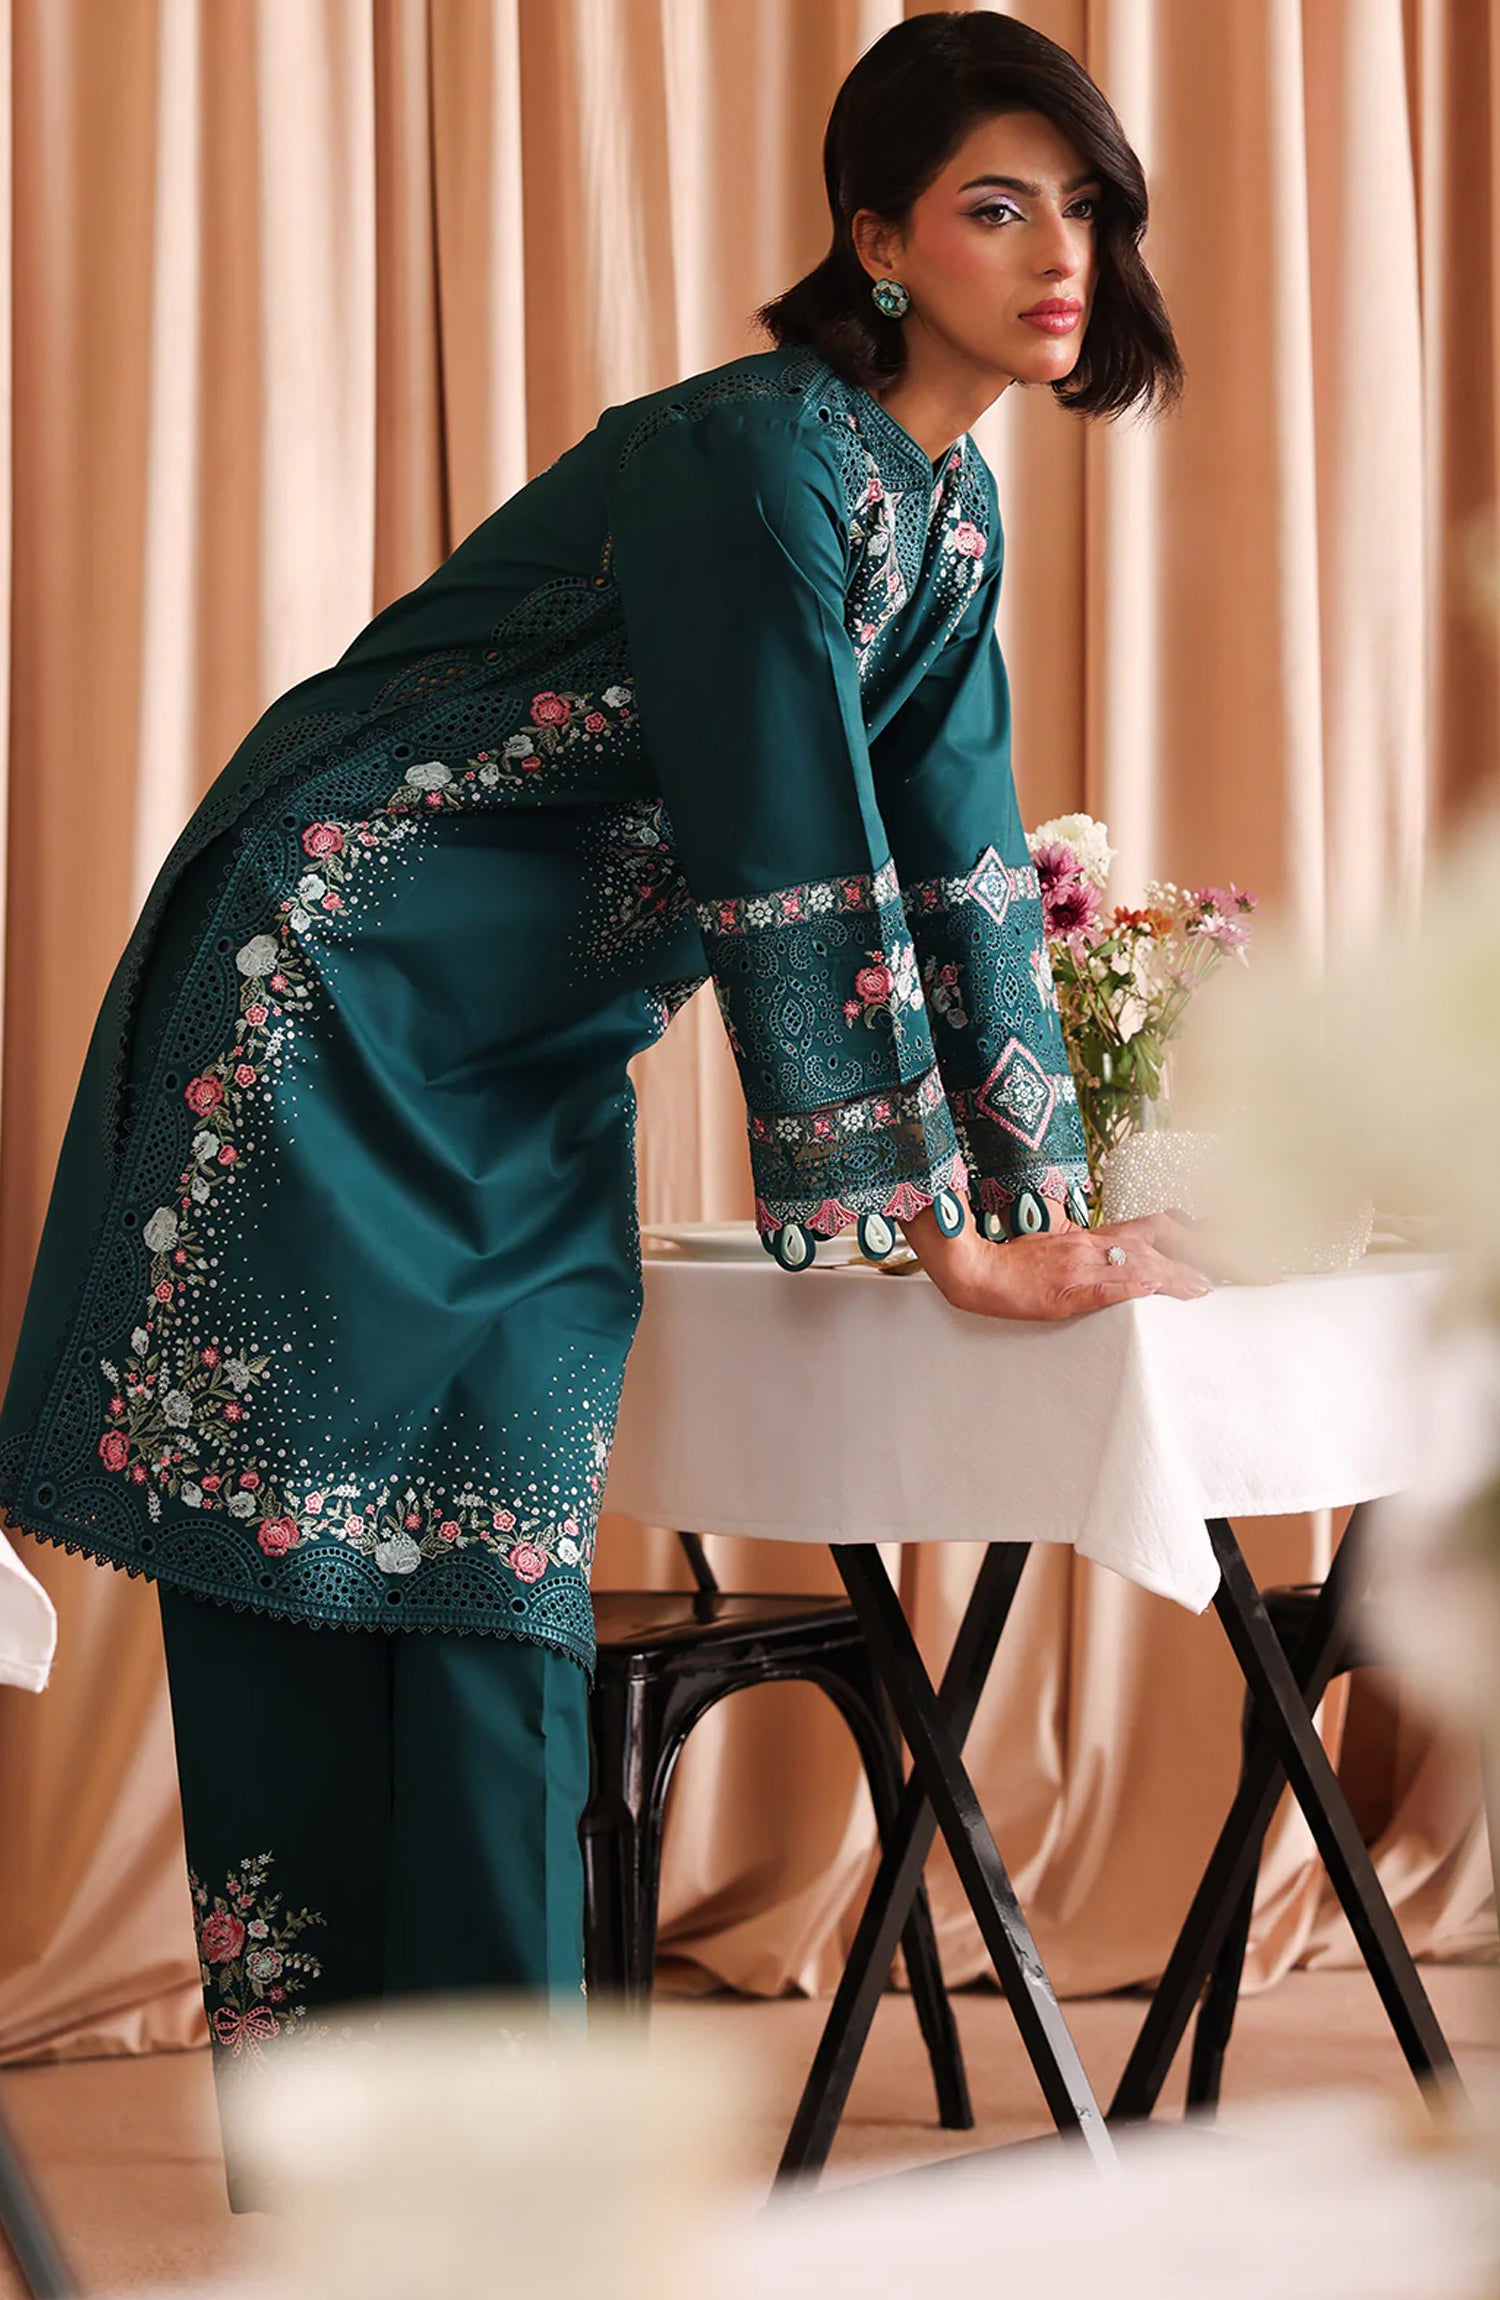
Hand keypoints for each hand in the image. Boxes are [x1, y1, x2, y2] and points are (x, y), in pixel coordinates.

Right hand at [903, 1202, 1212, 1320]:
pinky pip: (1110, 1286)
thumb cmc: (1018, 1263)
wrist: (980, 1270)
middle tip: (1228, 1271)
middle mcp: (1096, 1244)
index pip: (1154, 1225)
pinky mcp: (1070, 1291)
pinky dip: (1139, 1286)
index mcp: (1096, 1235)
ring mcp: (1084, 1266)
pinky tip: (1162, 1290)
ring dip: (1179, 1275)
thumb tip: (1126, 1262)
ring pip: (1142, 1263)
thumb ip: (1094, 1249)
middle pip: (1159, 1240)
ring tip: (1206, 1288)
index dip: (1190, 1232)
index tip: (1219, 1243)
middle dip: (1198, 1253)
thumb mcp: (1062, 1247)